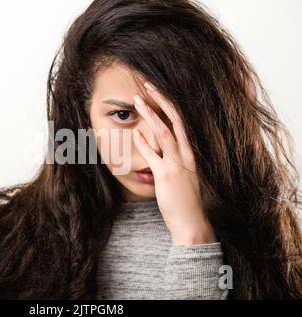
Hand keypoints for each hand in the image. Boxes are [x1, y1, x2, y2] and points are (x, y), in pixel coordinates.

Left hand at [132, 82, 216, 244]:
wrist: (191, 222)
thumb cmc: (184, 201)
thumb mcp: (182, 177)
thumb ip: (172, 163)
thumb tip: (156, 152)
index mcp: (189, 154)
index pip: (180, 123)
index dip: (169, 105)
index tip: (158, 92)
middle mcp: (185, 155)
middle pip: (174, 121)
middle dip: (160, 101)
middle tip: (147, 86)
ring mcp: (177, 164)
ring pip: (164, 133)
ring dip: (151, 114)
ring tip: (138, 100)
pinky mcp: (166, 176)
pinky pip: (154, 155)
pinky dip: (144, 143)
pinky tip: (135, 132)